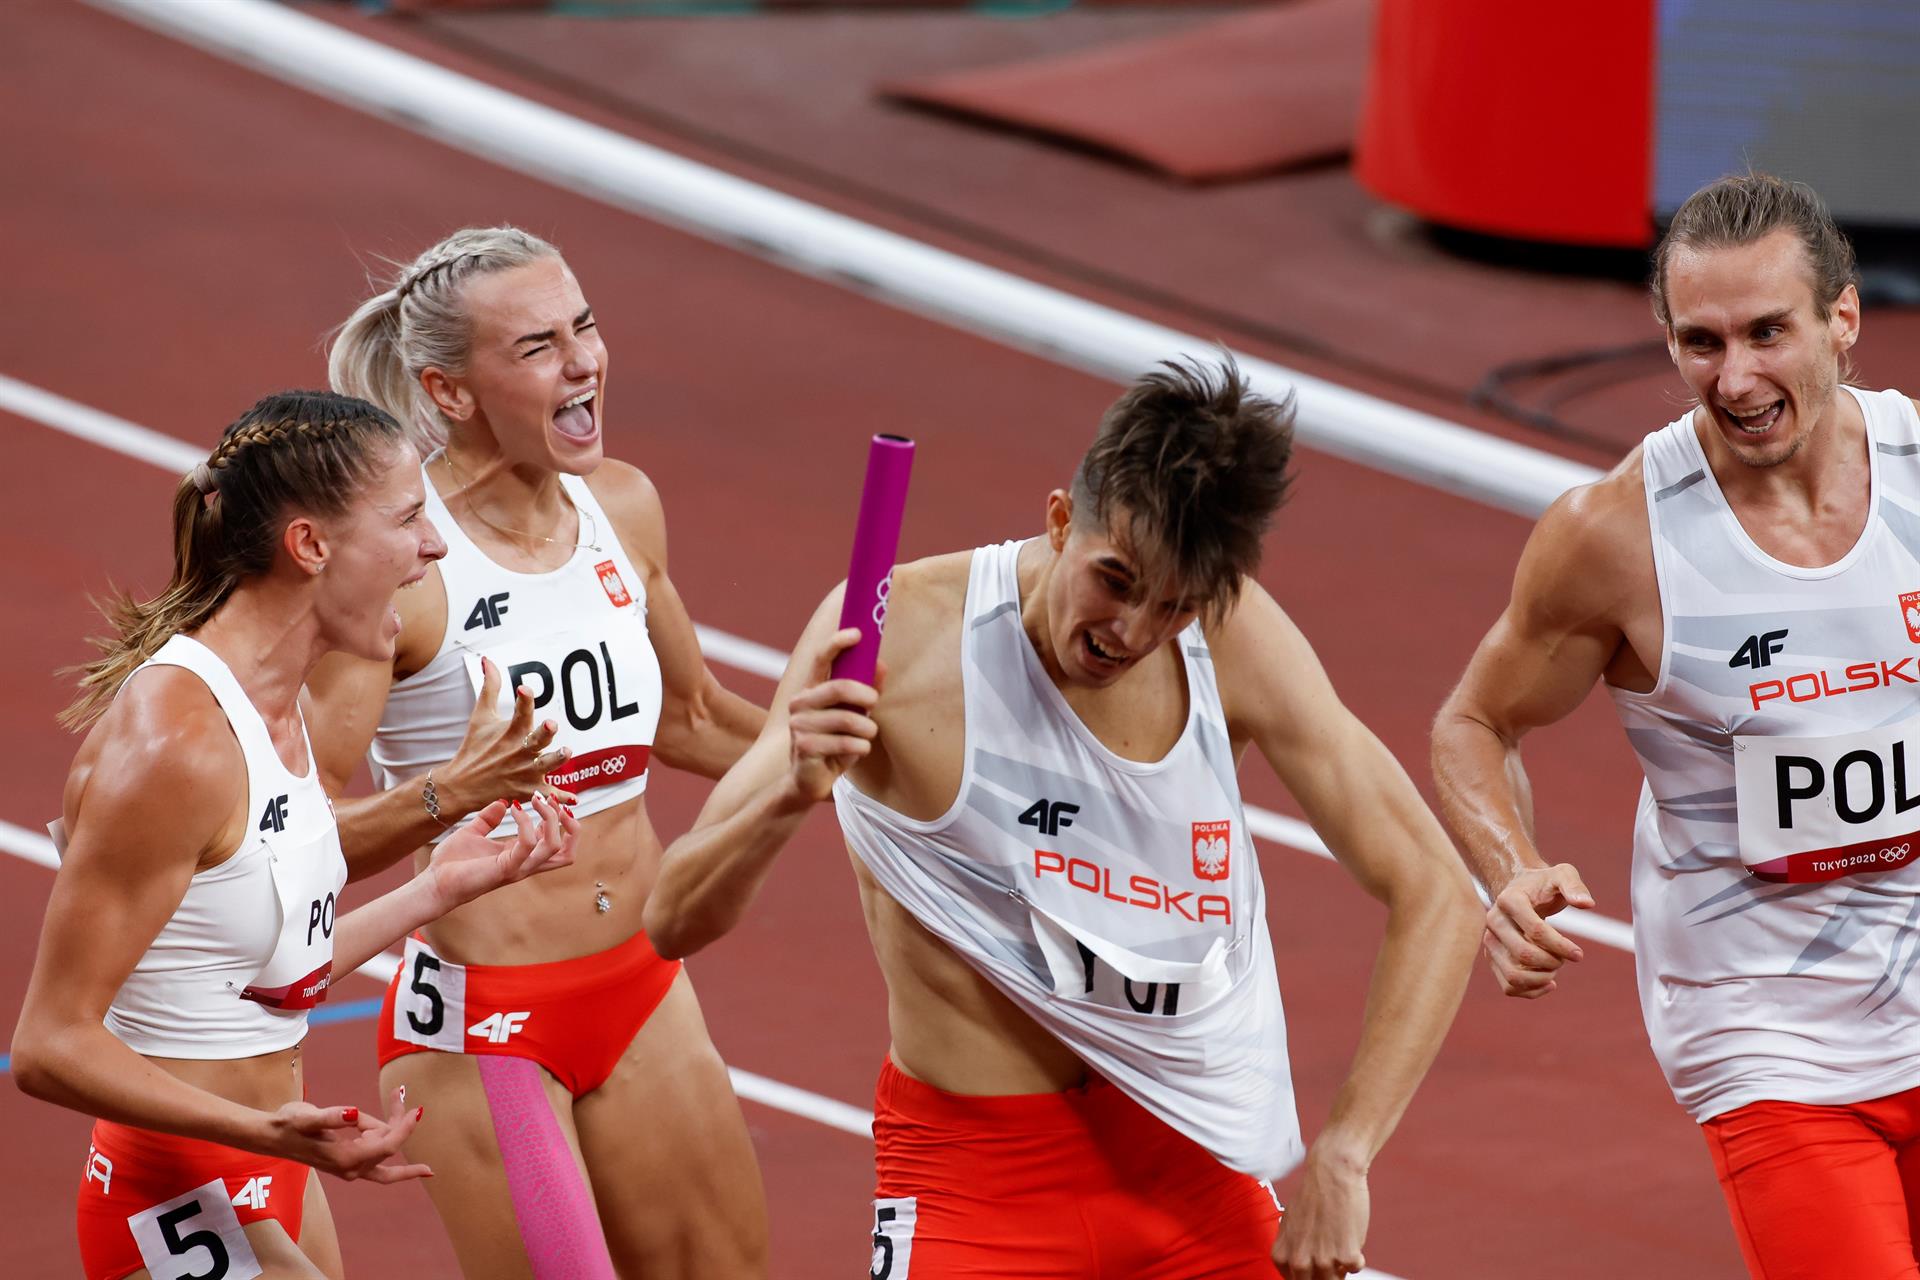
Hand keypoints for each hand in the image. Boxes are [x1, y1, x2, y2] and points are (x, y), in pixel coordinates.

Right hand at [267, 1087, 430, 1183]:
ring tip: (395, 1095)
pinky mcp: (351, 1164)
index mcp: (345, 1159)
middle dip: (400, 1120)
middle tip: (398, 1092)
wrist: (273, 1136)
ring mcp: (352, 1169)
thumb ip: (331, 1116)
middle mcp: (352, 1169)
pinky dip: (396, 1153)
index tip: (417, 1110)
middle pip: (389, 1146)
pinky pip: (382, 1163)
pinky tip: (420, 1163)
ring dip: (395, 1126)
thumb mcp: (307, 1117)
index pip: (387, 1146)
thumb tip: (353, 1113)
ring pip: (386, 1150)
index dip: (404, 1128)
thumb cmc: (289, 1124)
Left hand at [423, 794, 578, 912]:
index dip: (562, 821)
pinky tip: (514, 810)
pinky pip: (528, 845)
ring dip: (551, 819)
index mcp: (521, 855)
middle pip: (568, 852)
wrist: (433, 883)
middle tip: (554, 802)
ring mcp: (518, 867)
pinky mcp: (506, 869)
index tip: (548, 799)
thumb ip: (489, 819)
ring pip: (556, 847)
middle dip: (571, 825)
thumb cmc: (451, 863)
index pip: (559, 844)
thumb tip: (503, 803)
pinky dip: (526, 823)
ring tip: (537, 801)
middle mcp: (525, 863)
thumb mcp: (473, 833)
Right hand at [440, 657, 578, 812]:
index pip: (520, 712)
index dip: (524, 700)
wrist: (461, 785)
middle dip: (544, 732)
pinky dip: (560, 798)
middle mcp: (519, 751)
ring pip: (545, 765)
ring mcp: (525, 772)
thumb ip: (490, 687)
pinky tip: (574, 799)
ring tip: (566, 752)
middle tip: (552, 724)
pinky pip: (548, 795)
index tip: (524, 688)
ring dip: (556, 759)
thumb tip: (488, 659)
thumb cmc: (475, 747)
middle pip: (536, 739)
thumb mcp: (481, 716)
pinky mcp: (528, 790)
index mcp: (510, 732)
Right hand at [785, 627, 879, 802]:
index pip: (821, 659)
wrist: (809, 781)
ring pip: (847, 719)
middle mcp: (800, 703)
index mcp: (811, 690)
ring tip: (867, 736)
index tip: (858, 633)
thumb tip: (881, 665)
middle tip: (874, 702)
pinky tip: (856, 752)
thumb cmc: (833, 743)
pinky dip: (860, 747)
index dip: (838, 643)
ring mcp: (799, 725)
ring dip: (866, 729)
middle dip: (865, 695)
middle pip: (839, 687)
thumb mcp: (852, 715)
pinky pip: (845, 743)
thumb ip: (865, 691)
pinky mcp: (804, 747)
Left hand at [1272, 1144, 1369, 1278]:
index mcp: (1282, 1256)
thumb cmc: (1313, 1195)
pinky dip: (1357, 1255)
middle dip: (1325, 1273)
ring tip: (1339, 1239)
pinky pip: (1355, 1268)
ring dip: (1341, 1264)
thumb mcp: (1291, 1225)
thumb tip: (1302, 1271)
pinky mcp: (1346, 1256)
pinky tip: (1350, 1234)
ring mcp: (1323, 1261)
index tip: (1317, 1267)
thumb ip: (1294, 1250)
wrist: (1331, 1173)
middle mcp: (1299, 1262)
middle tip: (1332, 1253)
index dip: (1309, 1275)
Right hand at [1483, 862, 1593, 997]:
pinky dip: (1531, 992)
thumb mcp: (1562, 874)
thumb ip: (1574, 886)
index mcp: (1508, 900)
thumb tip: (1587, 904)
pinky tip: (1549, 983)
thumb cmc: (1543, 884)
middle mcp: (1493, 922)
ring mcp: (1489, 942)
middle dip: (1553, 962)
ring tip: (1555, 970)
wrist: (1519, 891)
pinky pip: (1508, 987)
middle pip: (1523, 955)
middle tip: (1567, 958)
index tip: (1580, 954)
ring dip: (1541, 979)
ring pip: (1512, 976)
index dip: (1562, 946)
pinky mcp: (1491, 958)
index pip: (1536, 931)